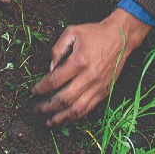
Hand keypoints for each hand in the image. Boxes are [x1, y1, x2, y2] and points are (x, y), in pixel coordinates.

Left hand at [31, 9, 150, 125]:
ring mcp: (98, 86)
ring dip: (60, 118)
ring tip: (48, 122)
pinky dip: (75, 117)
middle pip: (64, 99)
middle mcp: (89, 76)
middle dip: (47, 107)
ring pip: (76, 109)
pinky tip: (65, 119)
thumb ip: (57, 49)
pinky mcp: (105, 92)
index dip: (42, 88)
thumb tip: (50, 69)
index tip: (33, 91)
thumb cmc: (95, 33)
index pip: (55, 80)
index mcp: (79, 61)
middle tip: (35, 109)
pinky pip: (88, 109)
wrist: (121, 37)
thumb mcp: (72, 32)